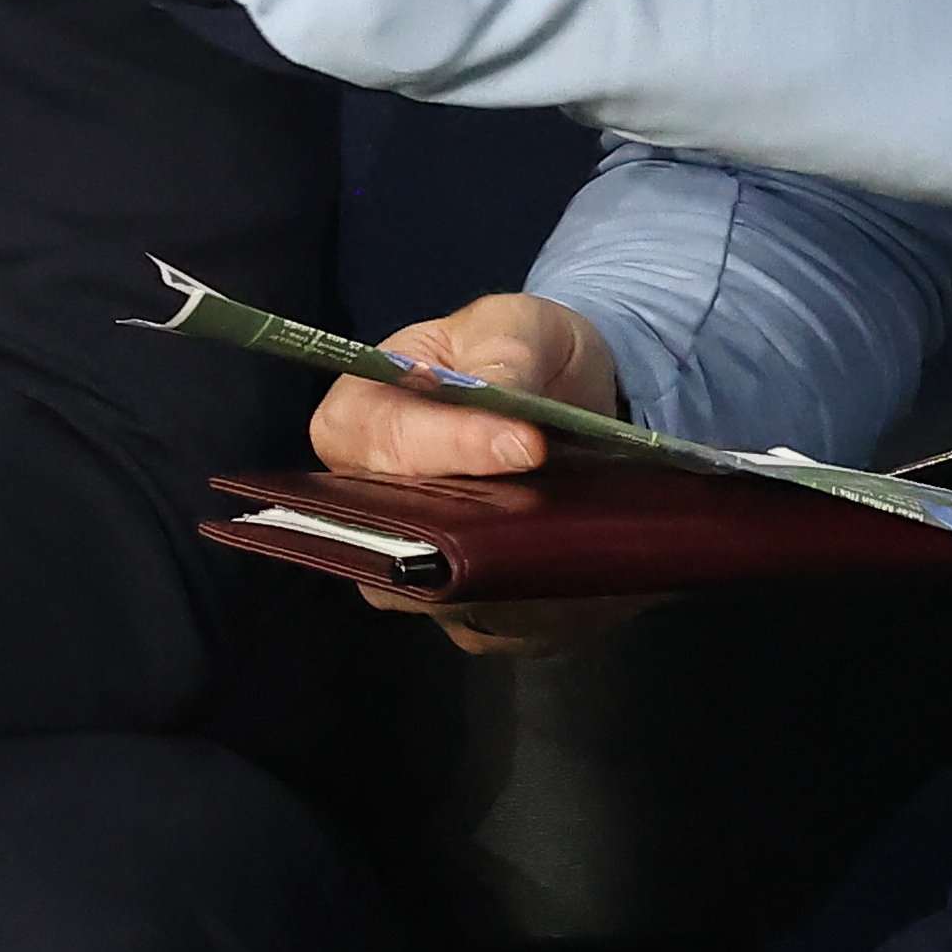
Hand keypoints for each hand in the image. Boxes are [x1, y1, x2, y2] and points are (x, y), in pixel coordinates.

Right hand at [309, 293, 646, 657]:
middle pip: (397, 540)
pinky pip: (494, 628)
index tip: (529, 446)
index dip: (452, 448)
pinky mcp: (465, 605)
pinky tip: (592, 581)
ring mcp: (414, 561)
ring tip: (584, 549)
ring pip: (445, 598)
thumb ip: (502, 351)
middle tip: (554, 515)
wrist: (567, 398)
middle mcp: (367, 502)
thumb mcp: (514, 323)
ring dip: (515, 581)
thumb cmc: (520, 349)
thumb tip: (501, 398)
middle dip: (479, 532)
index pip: (383, 443)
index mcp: (358, 416)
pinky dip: (544, 615)